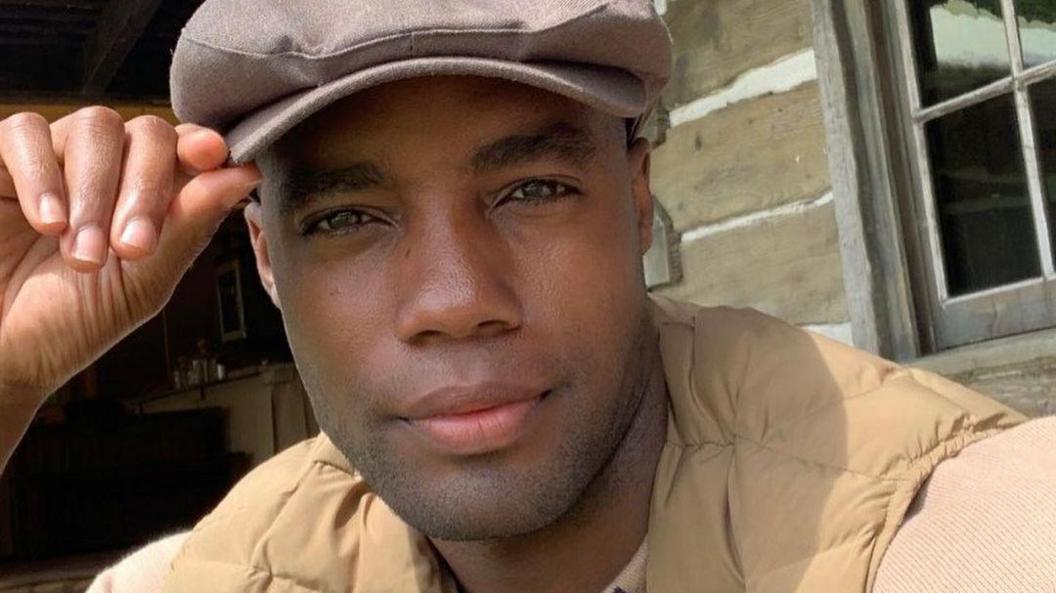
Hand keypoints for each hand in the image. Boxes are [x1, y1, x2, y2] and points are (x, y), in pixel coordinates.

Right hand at [0, 107, 261, 405]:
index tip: (212, 155)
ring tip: (84, 256)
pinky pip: (24, 131)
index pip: (187, 148)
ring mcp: (54, 158)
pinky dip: (41, 173)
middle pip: (147, 132)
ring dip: (97, 191)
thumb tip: (246, 173)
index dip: (202, 146)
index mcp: (151, 196)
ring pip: (94, 126)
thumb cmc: (69, 323)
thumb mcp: (142, 281)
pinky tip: (48, 222)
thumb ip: (189, 225)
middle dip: (147, 187)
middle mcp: (107, 168)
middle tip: (132, 247)